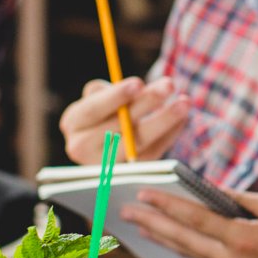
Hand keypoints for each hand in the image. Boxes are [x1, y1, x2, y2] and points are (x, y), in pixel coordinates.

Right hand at [59, 76, 187, 163]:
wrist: (100, 144)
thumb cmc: (103, 111)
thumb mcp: (98, 97)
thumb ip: (109, 92)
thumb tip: (137, 90)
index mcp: (73, 123)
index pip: (93, 109)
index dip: (116, 97)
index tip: (138, 83)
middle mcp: (83, 148)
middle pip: (118, 127)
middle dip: (146, 104)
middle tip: (168, 85)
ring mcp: (106, 165)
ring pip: (139, 143)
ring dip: (164, 120)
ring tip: (184, 103)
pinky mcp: (129, 174)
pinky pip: (152, 152)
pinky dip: (169, 134)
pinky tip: (182, 118)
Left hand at [121, 189, 257, 257]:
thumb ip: (238, 199)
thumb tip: (208, 193)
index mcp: (243, 240)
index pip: (195, 219)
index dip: (166, 205)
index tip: (143, 193)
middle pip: (183, 240)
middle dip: (152, 224)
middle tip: (126, 211)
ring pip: (189, 253)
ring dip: (161, 237)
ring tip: (137, 226)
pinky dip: (182, 247)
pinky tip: (170, 240)